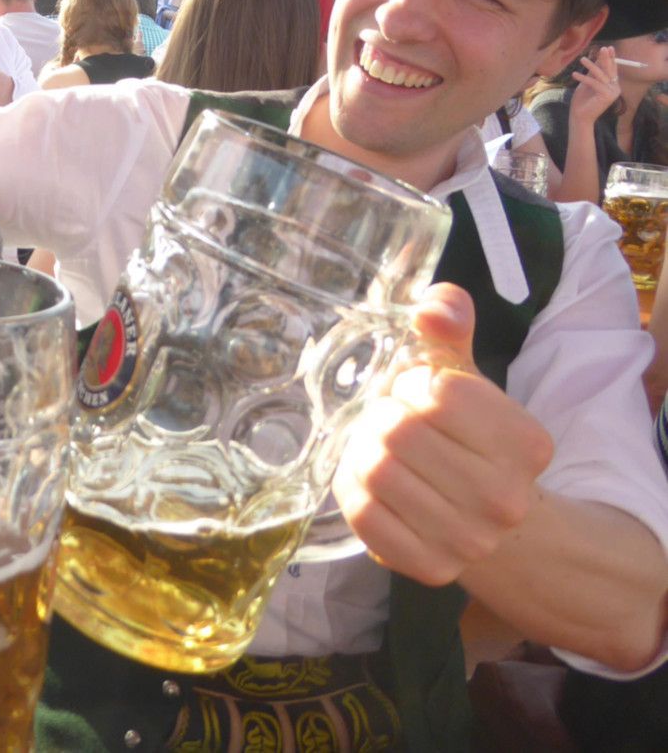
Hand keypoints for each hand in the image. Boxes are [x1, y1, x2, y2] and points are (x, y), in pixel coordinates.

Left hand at [333, 284, 554, 587]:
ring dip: (360, 450)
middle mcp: (505, 497)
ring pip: (373, 472)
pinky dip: (351, 489)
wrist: (489, 522)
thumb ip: (450, 325)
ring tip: (376, 448)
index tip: (414, 394)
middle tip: (387, 422)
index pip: (435, 393)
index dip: (409, 386)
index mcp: (524, 442)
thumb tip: (434, 308)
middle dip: (379, 417)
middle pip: (397, 433)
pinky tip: (367, 481)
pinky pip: (362, 515)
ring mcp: (470, 540)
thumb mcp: (464, 375)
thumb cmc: (466, 436)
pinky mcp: (431, 568)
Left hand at [569, 46, 620, 125]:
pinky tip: (574, 74)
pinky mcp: (607, 96)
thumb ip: (593, 73)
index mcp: (613, 85)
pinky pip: (594, 83)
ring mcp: (613, 92)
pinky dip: (584, 78)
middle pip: (610, 70)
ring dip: (591, 66)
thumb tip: (597, 58)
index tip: (608, 48)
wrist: (579, 117)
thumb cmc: (582, 101)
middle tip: (602, 48)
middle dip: (605, 58)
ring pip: (601, 75)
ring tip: (582, 58)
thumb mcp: (588, 83)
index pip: (612, 69)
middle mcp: (615, 88)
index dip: (611, 58)